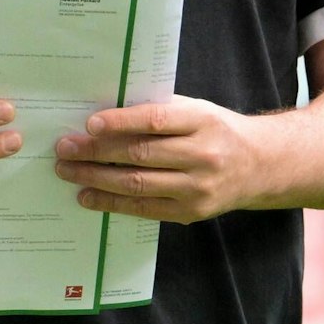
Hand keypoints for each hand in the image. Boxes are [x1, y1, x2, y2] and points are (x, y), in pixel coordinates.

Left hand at [53, 97, 246, 223]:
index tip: (89, 124)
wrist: (258, 165)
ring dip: (96, 178)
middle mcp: (203, 156)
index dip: (121, 122)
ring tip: (68, 171)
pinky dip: (111, 203)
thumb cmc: (217, 131)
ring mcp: (197, 188)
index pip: (156, 121)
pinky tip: (88, 195)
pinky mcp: (190, 212)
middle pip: (140, 154)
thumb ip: (159, 112)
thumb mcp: (197, 111)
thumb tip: (105, 117)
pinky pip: (143, 208)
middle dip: (96, 152)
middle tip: (65, 148)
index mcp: (204, 122)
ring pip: (137, 184)